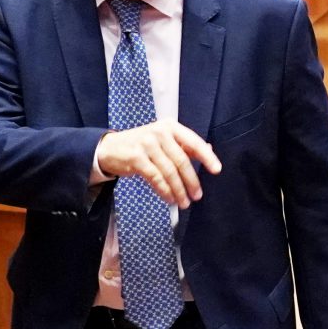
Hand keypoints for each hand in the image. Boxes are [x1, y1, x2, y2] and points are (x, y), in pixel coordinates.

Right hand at [97, 121, 220, 208]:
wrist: (110, 148)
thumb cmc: (142, 145)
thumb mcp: (164, 139)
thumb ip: (184, 145)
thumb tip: (209, 149)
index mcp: (170, 126)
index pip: (194, 142)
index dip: (207, 157)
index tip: (216, 170)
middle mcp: (159, 132)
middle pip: (182, 160)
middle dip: (191, 181)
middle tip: (197, 195)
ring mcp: (147, 144)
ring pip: (169, 171)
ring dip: (178, 190)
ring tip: (184, 202)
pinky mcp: (136, 157)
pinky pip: (155, 177)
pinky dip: (164, 190)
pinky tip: (169, 198)